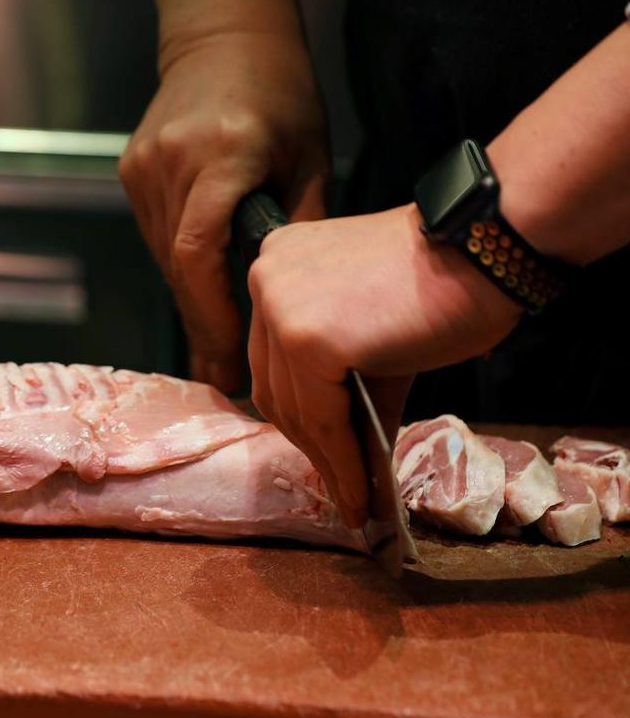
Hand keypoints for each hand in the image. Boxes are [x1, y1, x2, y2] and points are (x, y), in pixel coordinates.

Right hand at [118, 31, 329, 392]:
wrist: (224, 38)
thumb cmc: (281, 94)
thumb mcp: (309, 158)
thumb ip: (296, 229)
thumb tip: (290, 307)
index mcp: (223, 155)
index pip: (198, 253)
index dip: (211, 317)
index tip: (229, 364)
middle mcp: (171, 162)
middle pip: (178, 265)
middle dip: (203, 325)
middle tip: (226, 376)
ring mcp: (143, 167)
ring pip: (163, 256)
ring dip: (191, 300)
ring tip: (218, 347)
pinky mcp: (130, 171)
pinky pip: (156, 235)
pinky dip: (180, 266)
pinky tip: (202, 291)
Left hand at [247, 205, 522, 524]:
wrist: (487, 251)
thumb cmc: (445, 283)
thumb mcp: (371, 325)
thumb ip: (343, 378)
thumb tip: (342, 456)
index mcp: (276, 265)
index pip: (273, 359)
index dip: (299, 415)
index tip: (323, 457)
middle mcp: (265, 278)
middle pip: (275, 386)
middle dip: (311, 444)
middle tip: (342, 486)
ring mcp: (280, 308)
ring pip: (296, 410)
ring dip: (328, 463)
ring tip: (355, 501)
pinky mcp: (308, 340)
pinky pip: (322, 420)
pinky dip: (343, 463)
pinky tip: (363, 492)